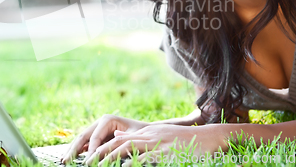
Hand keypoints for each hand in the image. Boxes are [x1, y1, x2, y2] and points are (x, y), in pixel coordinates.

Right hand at [60, 114, 148, 163]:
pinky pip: (85, 144)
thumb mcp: (133, 137)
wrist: (147, 131)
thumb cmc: (142, 134)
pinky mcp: (97, 136)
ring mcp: (97, 128)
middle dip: (74, 149)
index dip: (90, 150)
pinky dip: (78, 151)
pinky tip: (71, 158)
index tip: (87, 163)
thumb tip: (101, 149)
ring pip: (81, 140)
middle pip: (83, 136)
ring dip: (72, 150)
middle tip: (65, 161)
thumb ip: (119, 141)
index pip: (95, 137)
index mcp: (107, 120)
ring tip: (64, 161)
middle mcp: (100, 122)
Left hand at [84, 124, 226, 166]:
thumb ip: (138, 136)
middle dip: (101, 153)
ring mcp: (159, 143)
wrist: (208, 137)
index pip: (119, 139)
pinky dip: (135, 162)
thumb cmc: (183, 139)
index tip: (89, 157)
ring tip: (99, 165)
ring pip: (130, 148)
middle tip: (88, 163)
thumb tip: (118, 136)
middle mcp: (150, 136)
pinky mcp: (168, 153)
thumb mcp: (159, 134)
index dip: (102, 148)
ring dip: (112, 158)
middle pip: (120, 143)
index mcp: (147, 133)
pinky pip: (148, 157)